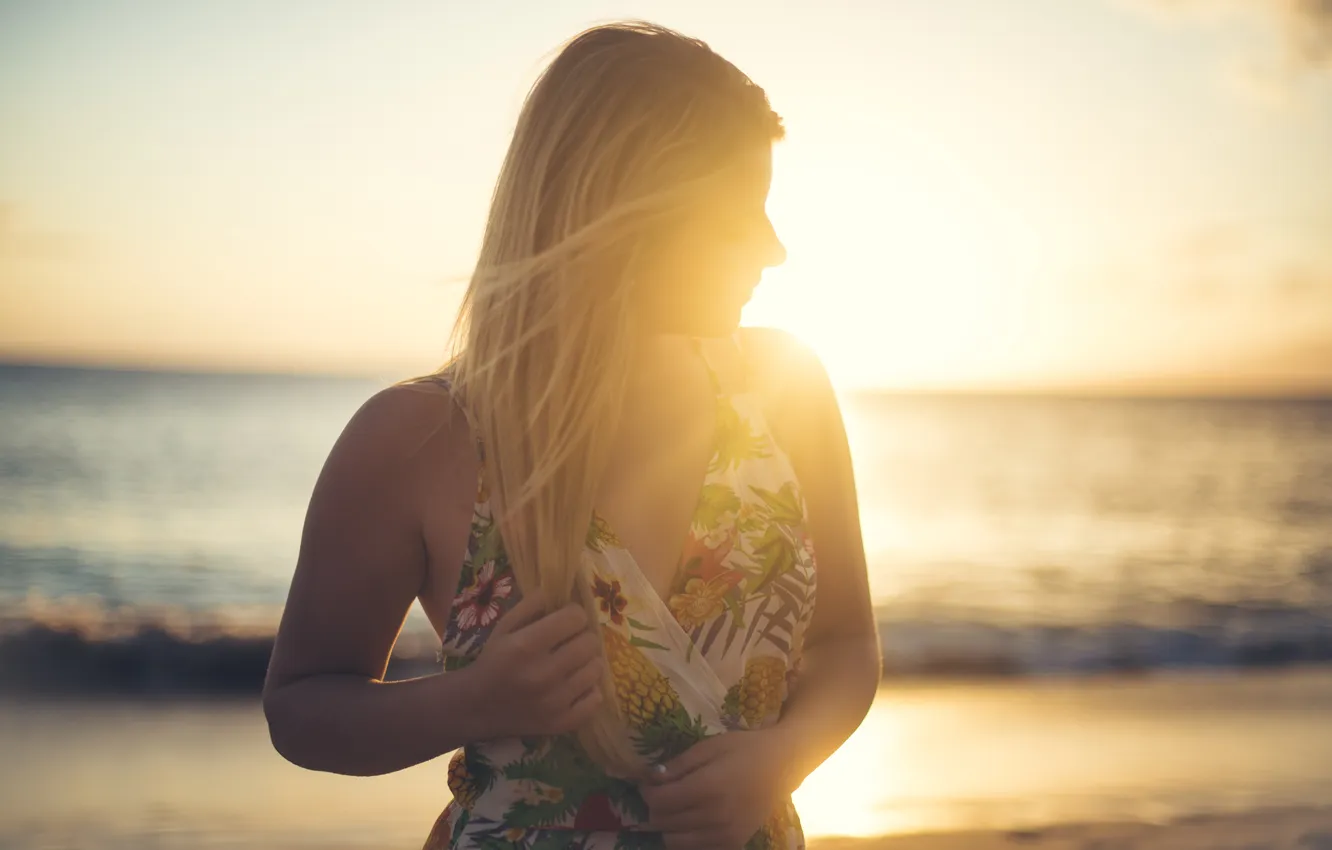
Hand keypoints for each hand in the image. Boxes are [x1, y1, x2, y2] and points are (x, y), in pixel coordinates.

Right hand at [470, 595, 604, 737]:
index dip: (572, 615)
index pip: (575, 618)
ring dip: (587, 662)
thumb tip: (560, 591)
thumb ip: (531, 605)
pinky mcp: (562, 723)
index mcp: (526, 646)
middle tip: (571, 642)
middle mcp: (543, 674)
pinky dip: (589, 691)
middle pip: (590, 642)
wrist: (477, 707)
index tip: (565, 620)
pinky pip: (596, 699)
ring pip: (596, 669)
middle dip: (582, 637)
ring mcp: (554, 702)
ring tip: (572, 663)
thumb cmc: (493, 661)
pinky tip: (574, 685)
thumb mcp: (504, 627)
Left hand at [640, 729, 793, 848]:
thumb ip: (678, 764)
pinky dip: (685, 837)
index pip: (658, 802)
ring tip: (676, 807)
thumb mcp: (709, 746)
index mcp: (708, 787)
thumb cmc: (745, 749)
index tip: (648, 782)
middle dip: (654, 807)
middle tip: (661, 793)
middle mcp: (715, 816)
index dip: (646, 792)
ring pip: (673, 840)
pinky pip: (694, 848)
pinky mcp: (733, 843)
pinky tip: (692, 820)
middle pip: (662, 822)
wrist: (783, 766)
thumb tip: (649, 778)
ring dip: (667, 825)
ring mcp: (725, 834)